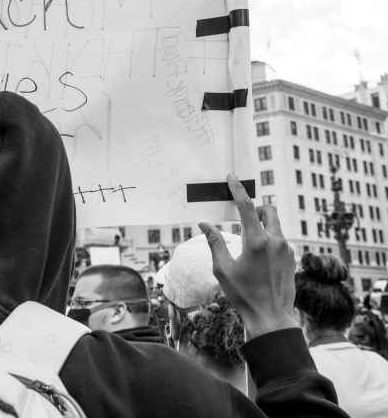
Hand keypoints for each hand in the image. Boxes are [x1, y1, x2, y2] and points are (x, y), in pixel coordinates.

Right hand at [199, 174, 297, 338]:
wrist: (271, 318)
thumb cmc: (244, 295)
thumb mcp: (223, 269)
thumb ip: (215, 242)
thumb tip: (204, 224)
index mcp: (256, 242)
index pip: (246, 206)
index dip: (238, 189)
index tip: (232, 177)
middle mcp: (275, 241)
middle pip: (268, 209)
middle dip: (256, 207)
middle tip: (243, 215)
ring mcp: (286, 250)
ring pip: (276, 224)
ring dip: (263, 223)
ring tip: (249, 239)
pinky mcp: (291, 259)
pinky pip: (280, 238)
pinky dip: (269, 237)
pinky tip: (259, 254)